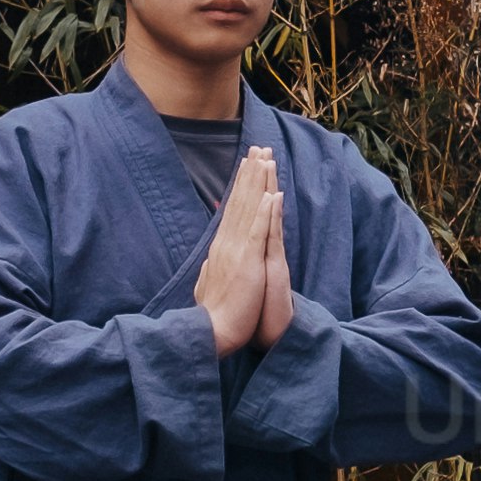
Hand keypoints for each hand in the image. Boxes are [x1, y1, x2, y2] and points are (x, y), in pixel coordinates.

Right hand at [188, 146, 289, 356]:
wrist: (211, 332)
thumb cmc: (214, 314)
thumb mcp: (210, 284)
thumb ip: (211, 269)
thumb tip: (209, 261)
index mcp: (221, 247)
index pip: (233, 209)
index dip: (242, 185)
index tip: (248, 164)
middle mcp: (227, 242)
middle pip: (241, 201)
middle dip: (251, 173)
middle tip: (258, 148)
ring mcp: (237, 250)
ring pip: (250, 209)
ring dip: (258, 183)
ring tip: (265, 159)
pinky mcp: (248, 262)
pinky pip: (258, 231)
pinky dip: (265, 212)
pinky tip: (271, 194)